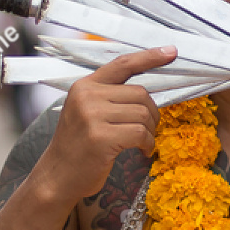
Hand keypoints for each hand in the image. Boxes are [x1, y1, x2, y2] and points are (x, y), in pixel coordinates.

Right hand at [34, 48, 175, 207]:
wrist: (57, 177)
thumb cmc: (78, 147)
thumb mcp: (87, 113)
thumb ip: (110, 97)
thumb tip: (148, 92)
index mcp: (84, 86)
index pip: (122, 64)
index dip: (150, 57)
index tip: (171, 52)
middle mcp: (87, 96)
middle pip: (141, 93)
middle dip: (152, 114)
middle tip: (147, 131)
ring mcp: (92, 116)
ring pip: (143, 114)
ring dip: (150, 132)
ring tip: (142, 143)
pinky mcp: (101, 137)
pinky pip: (141, 133)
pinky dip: (148, 144)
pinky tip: (142, 151)